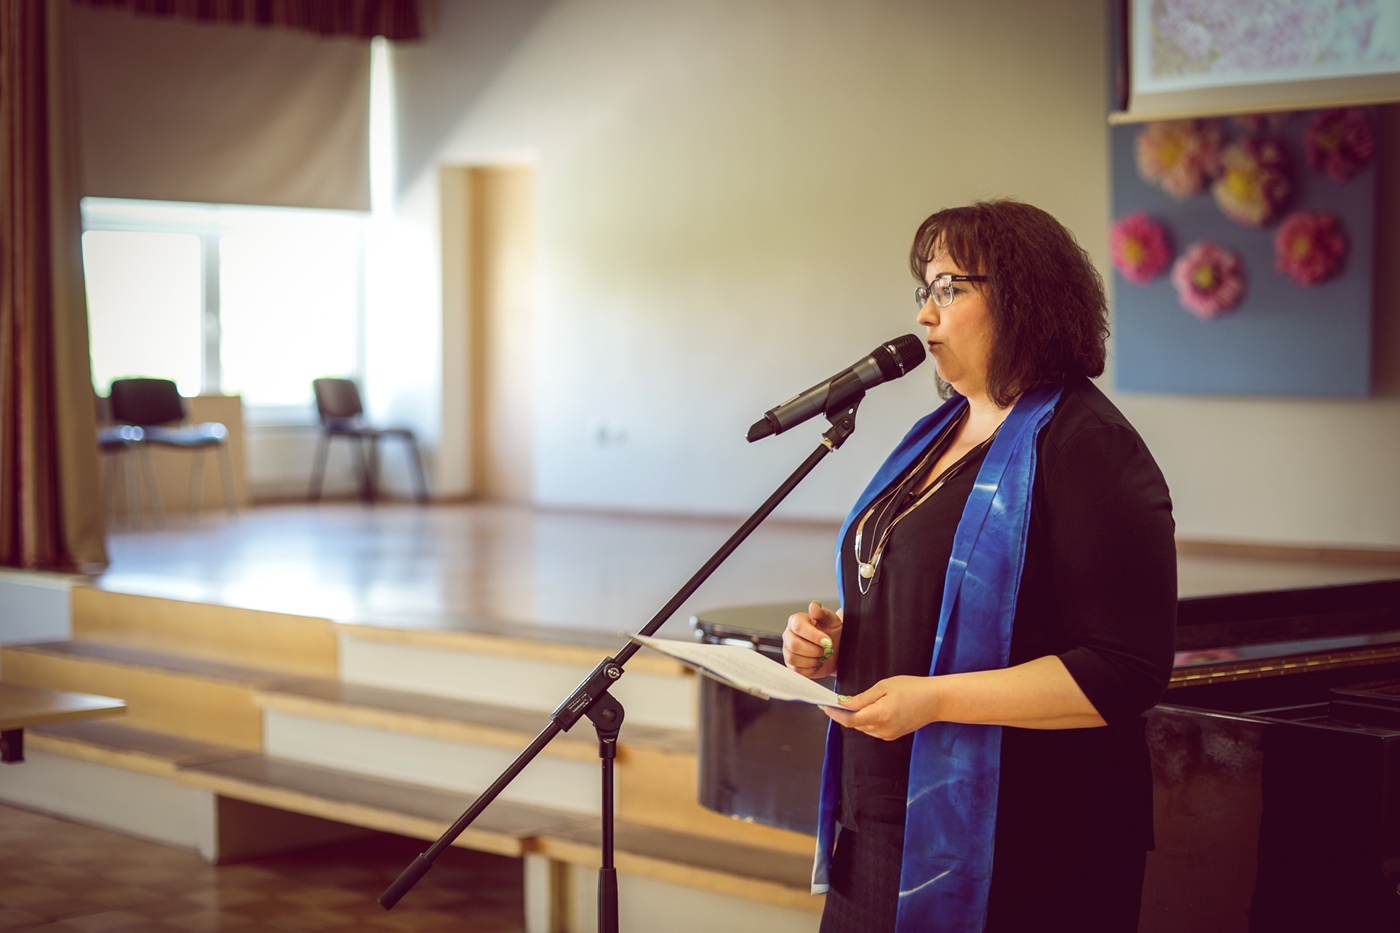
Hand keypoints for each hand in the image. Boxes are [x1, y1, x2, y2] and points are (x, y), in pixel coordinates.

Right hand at [783, 601, 841, 678]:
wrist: (837, 649)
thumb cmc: (833, 633)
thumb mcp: (832, 620)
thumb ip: (822, 612)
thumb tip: (814, 605)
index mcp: (796, 621)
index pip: (798, 627)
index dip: (813, 635)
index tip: (827, 641)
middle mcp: (789, 635)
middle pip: (793, 645)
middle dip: (814, 650)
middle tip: (826, 649)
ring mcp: (788, 650)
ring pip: (794, 658)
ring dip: (813, 660)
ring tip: (822, 655)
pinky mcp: (792, 665)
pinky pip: (797, 670)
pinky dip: (811, 668)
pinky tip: (817, 662)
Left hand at [823, 675, 938, 739]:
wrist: (936, 701)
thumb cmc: (913, 688)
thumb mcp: (885, 686)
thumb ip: (863, 698)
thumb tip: (845, 704)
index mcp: (880, 715)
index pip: (850, 720)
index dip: (835, 714)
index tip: (825, 706)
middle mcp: (883, 729)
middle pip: (855, 724)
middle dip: (844, 714)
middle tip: (834, 701)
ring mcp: (888, 735)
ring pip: (863, 728)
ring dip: (855, 717)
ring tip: (851, 704)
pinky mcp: (893, 735)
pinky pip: (873, 729)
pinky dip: (866, 720)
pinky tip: (868, 709)